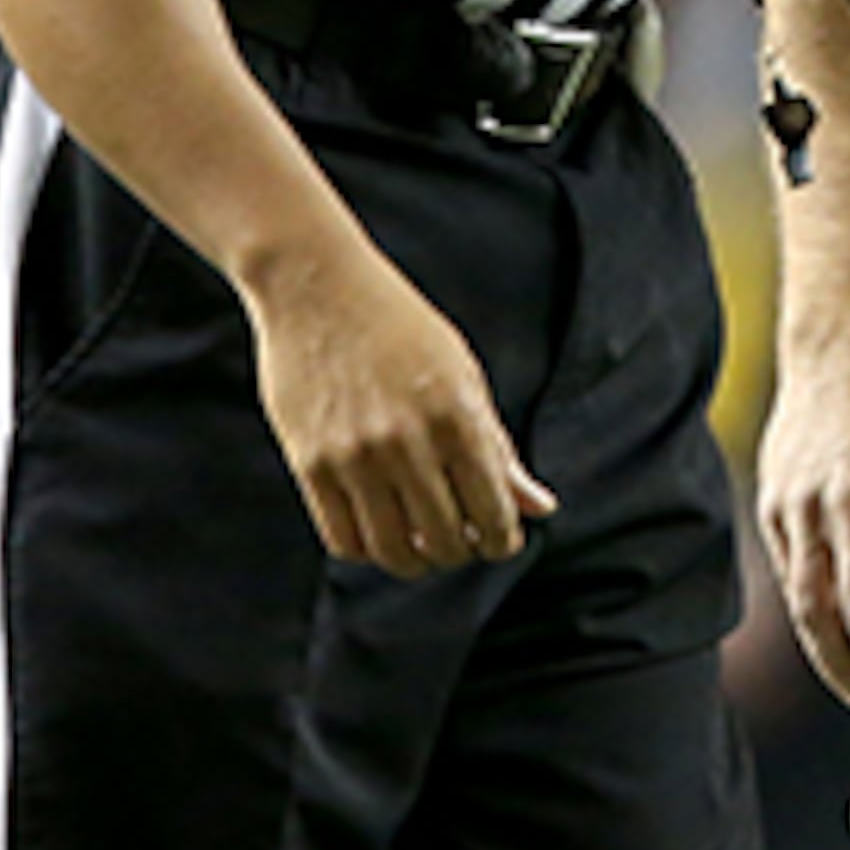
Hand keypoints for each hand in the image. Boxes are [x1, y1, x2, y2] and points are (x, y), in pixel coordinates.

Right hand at [241, 240, 555, 573]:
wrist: (320, 289)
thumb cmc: (403, 329)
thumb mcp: (463, 376)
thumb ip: (498, 447)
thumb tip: (539, 508)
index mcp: (457, 415)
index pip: (492, 511)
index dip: (502, 540)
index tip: (502, 541)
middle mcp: (407, 442)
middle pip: (444, 539)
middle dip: (463, 550)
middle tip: (465, 540)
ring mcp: (354, 457)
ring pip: (393, 550)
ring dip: (416, 560)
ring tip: (426, 545)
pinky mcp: (310, 465)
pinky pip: (344, 539)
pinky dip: (369, 550)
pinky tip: (383, 533)